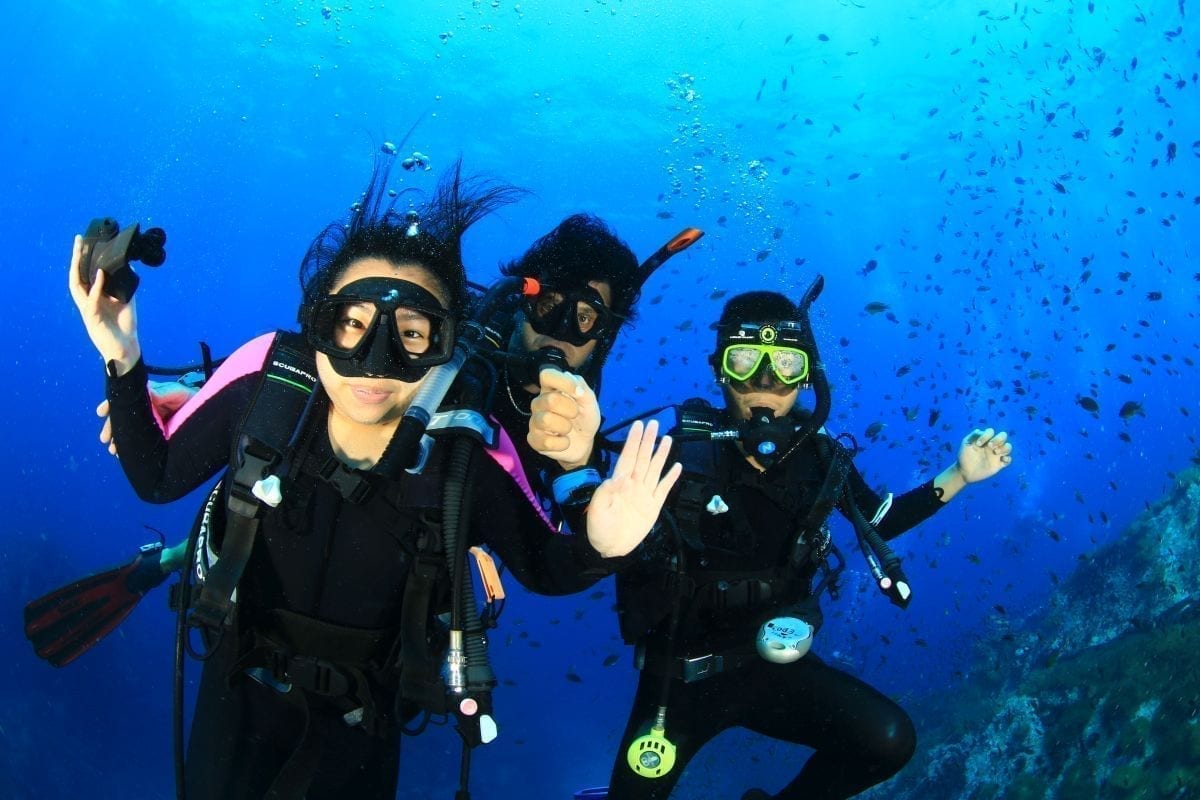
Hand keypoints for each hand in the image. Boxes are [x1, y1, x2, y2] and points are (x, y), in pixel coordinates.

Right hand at [68, 235, 141, 374]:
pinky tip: (100, 274)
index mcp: (93, 296)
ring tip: (83, 251)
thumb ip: (125, 285)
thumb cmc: (124, 325)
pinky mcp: (92, 318)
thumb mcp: (126, 301)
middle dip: (76, 257)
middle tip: (79, 240)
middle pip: (76, 275)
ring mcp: (87, 309)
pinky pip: (92, 299)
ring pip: (77, 286)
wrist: (126, 347)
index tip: (84, 241)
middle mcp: (86, 300)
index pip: (84, 274)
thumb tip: (131, 267)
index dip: (82, 259)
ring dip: (79, 268)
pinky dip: (97, 286)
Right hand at [97, 380, 198, 455]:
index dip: (112, 405)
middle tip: (106, 439)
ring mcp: (148, 420)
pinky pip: (138, 438)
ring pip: (128, 428)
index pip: (126, 398)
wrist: (203, 410)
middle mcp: (144, 407)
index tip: (101, 412)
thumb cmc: (190, 399)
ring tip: (114, 450)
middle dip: (112, 427)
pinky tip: (123, 454)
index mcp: (147, 395)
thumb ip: (163, 393)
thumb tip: (147, 393)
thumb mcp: (177, 393)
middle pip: (123, 415)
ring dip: (119, 439)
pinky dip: (129, 445)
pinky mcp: (153, 432)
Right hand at [528, 367, 600, 469]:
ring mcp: (534, 421)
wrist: (584, 443)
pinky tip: (563, 441)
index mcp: (551, 389)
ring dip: (565, 427)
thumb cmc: (584, 418)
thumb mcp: (590, 402)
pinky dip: (562, 443)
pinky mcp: (533, 439)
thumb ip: (582, 387)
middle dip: (570, 410)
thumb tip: (568, 376)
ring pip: (546, 420)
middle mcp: (539, 402)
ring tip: (568, 429)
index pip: (546, 375)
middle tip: (575, 415)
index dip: (563, 382)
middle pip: (550, 399)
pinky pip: (546, 441)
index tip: (579, 393)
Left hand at [585, 420, 682, 557]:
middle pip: (643, 459)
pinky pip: (664, 489)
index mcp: (619, 482)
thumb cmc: (599, 527)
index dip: (633, 441)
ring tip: (668, 439)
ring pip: (655, 470)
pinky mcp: (653, 506)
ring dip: (661, 455)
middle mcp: (634, 484)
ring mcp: (645, 494)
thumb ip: (604, 493)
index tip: (638, 425)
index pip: (628, 457)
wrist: (610, 546)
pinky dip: (671, 478)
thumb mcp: (596, 509)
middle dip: (648, 441)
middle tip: (654, 424)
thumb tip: (616, 479)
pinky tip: (677, 467)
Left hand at [957, 427, 1013, 483]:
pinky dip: (1007, 459)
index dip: (986, 435)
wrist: (964, 471)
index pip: (991, 431)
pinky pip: (1008, 459)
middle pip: (1003, 436)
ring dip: (1004, 448)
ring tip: (995, 453)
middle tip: (990, 446)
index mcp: (984, 439)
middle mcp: (992, 445)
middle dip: (998, 439)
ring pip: (1008, 447)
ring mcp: (996, 454)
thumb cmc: (964, 456)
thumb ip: (972, 436)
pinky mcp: (999, 464)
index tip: (978, 444)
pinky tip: (1001, 461)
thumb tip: (980, 431)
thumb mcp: (966, 444)